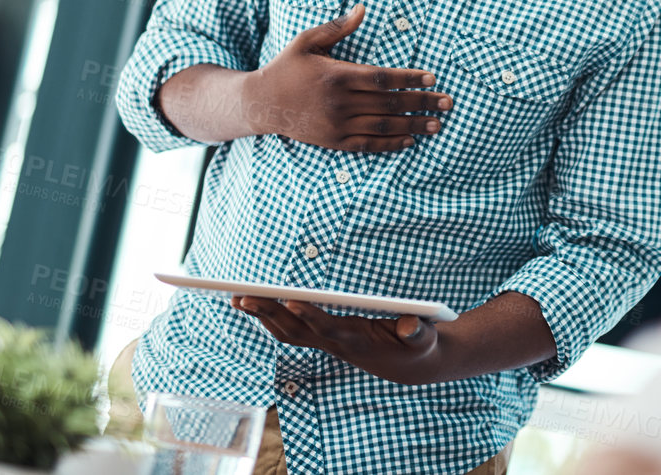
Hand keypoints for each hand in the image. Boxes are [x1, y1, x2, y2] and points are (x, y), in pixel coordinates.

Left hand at [230, 298, 440, 384]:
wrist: (410, 364)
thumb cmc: (418, 345)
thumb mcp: (424, 339)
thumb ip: (418, 332)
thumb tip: (411, 326)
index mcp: (357, 340)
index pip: (328, 329)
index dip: (310, 316)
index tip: (291, 300)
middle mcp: (336, 344)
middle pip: (295, 331)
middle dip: (268, 313)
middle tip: (241, 296)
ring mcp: (327, 342)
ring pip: (287, 332)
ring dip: (262, 317)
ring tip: (236, 298)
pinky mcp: (324, 338)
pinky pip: (290, 330)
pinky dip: (270, 318)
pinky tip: (256, 305)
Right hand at [243, 4, 453, 150]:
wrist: (262, 104)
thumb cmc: (287, 67)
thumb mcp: (307, 42)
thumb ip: (337, 28)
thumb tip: (362, 8)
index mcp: (337, 76)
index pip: (382, 78)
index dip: (410, 78)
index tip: (433, 78)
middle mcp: (340, 102)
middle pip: (389, 103)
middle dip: (422, 103)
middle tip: (449, 102)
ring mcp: (337, 124)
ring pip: (383, 125)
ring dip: (413, 126)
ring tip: (438, 124)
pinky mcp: (334, 141)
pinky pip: (368, 144)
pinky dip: (391, 143)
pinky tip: (410, 141)